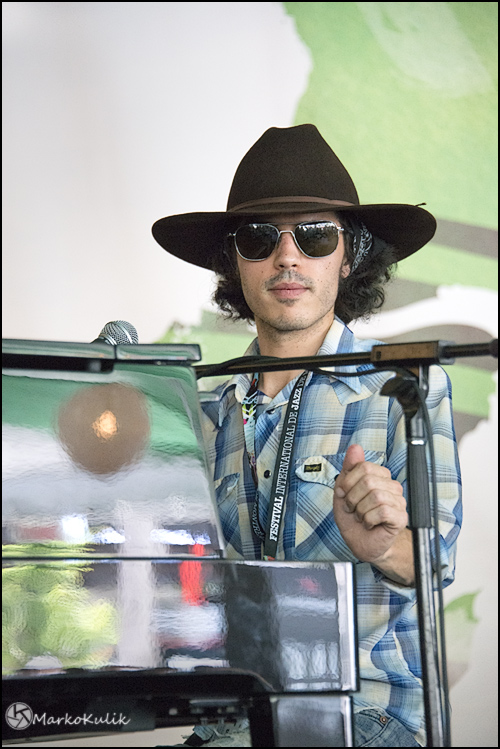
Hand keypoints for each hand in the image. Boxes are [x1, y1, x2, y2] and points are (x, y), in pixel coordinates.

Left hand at [333, 444, 408, 564]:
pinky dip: (369, 519)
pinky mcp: (401, 517)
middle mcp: (391, 486)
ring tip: (361, 517)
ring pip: (376, 496)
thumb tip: (355, 447)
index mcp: (379, 477)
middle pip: (368, 480)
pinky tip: (369, 524)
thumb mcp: (343, 492)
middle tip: (352, 509)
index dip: (348, 482)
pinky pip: (383, 511)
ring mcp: (398, 501)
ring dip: (361, 510)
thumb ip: (348, 469)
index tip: (344, 495)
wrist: (361, 543)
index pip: (364, 466)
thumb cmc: (353, 519)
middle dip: (353, 498)